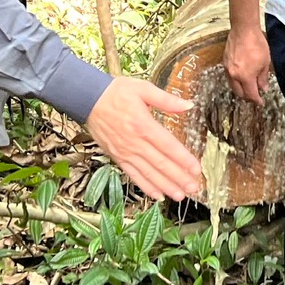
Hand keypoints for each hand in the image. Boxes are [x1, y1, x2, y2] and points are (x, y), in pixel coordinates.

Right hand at [85, 78, 203, 200]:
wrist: (87, 99)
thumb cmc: (115, 93)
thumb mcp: (142, 89)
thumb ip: (166, 100)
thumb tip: (188, 105)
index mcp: (143, 125)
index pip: (168, 146)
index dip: (183, 159)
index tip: (196, 169)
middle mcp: (134, 142)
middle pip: (160, 163)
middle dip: (179, 178)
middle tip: (194, 188)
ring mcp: (125, 152)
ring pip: (148, 173)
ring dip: (166, 186)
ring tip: (180, 195)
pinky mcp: (117, 157)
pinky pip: (133, 175)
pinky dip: (146, 186)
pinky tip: (158, 195)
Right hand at [224, 27, 272, 104]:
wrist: (244, 29)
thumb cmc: (257, 44)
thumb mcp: (265, 62)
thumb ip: (263, 78)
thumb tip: (263, 88)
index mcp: (245, 77)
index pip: (250, 94)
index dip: (256, 100)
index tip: (260, 103)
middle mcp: (234, 75)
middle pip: (239, 93)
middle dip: (247, 97)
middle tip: (255, 96)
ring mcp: (228, 69)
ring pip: (232, 86)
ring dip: (240, 90)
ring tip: (248, 88)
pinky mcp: (224, 62)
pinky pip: (229, 77)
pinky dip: (235, 81)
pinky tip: (241, 78)